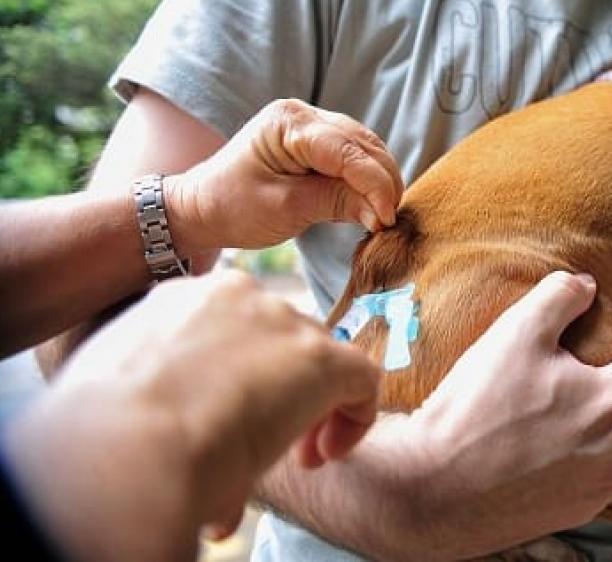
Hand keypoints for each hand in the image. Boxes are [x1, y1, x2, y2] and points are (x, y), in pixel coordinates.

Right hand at [4, 270, 380, 561]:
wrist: (126, 444)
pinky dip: (355, 418)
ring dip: (314, 409)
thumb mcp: (134, 396)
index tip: (230, 419)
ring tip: (298, 457)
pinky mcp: (321, 357)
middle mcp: (237, 296)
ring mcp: (282, 321)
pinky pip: (362, 380)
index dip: (244, 375)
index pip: (235, 326)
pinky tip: (323, 456)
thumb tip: (199, 441)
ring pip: (320, 359)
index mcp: (181, 300)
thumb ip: (175, 398)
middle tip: (267, 445)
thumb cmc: (108, 434)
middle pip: (282, 340)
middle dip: (282, 392)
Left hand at [166, 98, 403, 253]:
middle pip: (363, 145)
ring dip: (380, 179)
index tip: (387, 218)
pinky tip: (372, 201)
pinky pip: (355, 155)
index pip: (348, 152)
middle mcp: (304, 114)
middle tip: (390, 220)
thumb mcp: (285, 209)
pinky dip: (368, 177)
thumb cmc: (233, 207)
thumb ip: (336, 203)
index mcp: (289, 123)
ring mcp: (312, 124)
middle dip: (383, 182)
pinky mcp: (317, 140)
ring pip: (365, 148)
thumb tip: (382, 214)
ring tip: (383, 214)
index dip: (374, 185)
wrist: (202, 207)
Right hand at [384, 272, 611, 556]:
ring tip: (577, 399)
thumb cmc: (477, 406)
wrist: (432, 487)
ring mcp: (604, 489)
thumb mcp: (517, 330)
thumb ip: (560, 295)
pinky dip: (594, 450)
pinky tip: (555, 437)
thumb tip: (587, 286)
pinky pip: (605, 473)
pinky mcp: (579, 511)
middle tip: (599, 361)